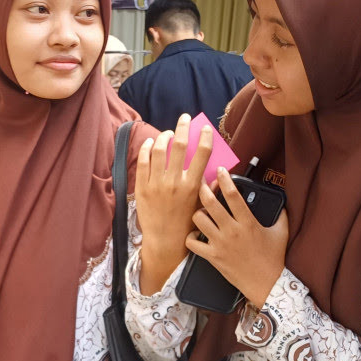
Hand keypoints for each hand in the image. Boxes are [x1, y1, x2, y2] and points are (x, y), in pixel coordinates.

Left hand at [136, 114, 211, 293]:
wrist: (165, 241)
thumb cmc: (186, 224)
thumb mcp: (202, 204)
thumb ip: (209, 186)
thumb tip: (218, 169)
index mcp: (192, 186)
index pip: (202, 153)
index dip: (204, 136)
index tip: (205, 128)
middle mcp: (174, 182)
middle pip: (178, 145)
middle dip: (182, 127)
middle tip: (184, 118)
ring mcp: (156, 184)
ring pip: (159, 150)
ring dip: (164, 136)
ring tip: (167, 133)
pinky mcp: (142, 188)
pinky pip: (143, 162)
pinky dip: (147, 149)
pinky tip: (151, 143)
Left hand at [186, 168, 287, 307]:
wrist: (266, 284)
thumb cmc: (274, 258)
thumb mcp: (282, 232)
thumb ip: (280, 214)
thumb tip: (280, 202)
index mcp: (248, 222)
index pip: (232, 195)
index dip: (224, 179)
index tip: (220, 170)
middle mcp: (232, 231)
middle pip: (209, 203)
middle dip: (203, 189)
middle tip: (201, 185)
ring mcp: (220, 244)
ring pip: (198, 219)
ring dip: (197, 213)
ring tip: (201, 212)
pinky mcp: (212, 257)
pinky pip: (192, 242)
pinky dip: (190, 237)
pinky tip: (195, 234)